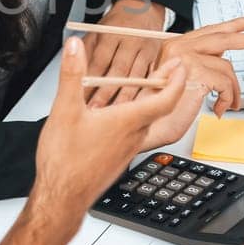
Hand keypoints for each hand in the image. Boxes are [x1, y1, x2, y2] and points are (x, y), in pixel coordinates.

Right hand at [32, 37, 208, 217]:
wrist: (62, 197)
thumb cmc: (66, 161)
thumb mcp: (65, 109)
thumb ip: (72, 74)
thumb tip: (75, 47)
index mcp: (127, 121)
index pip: (166, 99)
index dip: (177, 81)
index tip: (181, 67)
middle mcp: (133, 136)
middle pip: (160, 108)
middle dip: (167, 86)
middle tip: (170, 71)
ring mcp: (127, 149)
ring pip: (147, 121)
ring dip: (151, 102)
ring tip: (146, 88)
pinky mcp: (118, 158)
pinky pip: (134, 133)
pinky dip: (136, 118)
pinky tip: (120, 116)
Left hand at [85, 0, 169, 106]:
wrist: (142, 9)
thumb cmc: (116, 24)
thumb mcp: (97, 31)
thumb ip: (87, 51)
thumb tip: (74, 72)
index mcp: (112, 34)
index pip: (100, 61)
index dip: (89, 80)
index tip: (80, 96)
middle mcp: (131, 42)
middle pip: (117, 72)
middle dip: (105, 94)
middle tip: (93, 111)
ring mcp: (145, 51)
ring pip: (135, 79)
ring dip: (122, 99)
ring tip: (110, 116)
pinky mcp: (155, 59)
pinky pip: (148, 81)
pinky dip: (139, 96)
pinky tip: (131, 110)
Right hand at [158, 15, 243, 114]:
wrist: (148, 127)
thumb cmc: (162, 110)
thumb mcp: (182, 79)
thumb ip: (200, 63)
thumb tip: (223, 56)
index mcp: (173, 46)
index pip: (209, 30)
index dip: (231, 25)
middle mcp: (177, 48)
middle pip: (222, 38)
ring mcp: (185, 59)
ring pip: (227, 67)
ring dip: (233, 89)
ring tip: (229, 103)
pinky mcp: (196, 74)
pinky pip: (226, 83)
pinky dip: (227, 99)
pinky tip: (220, 108)